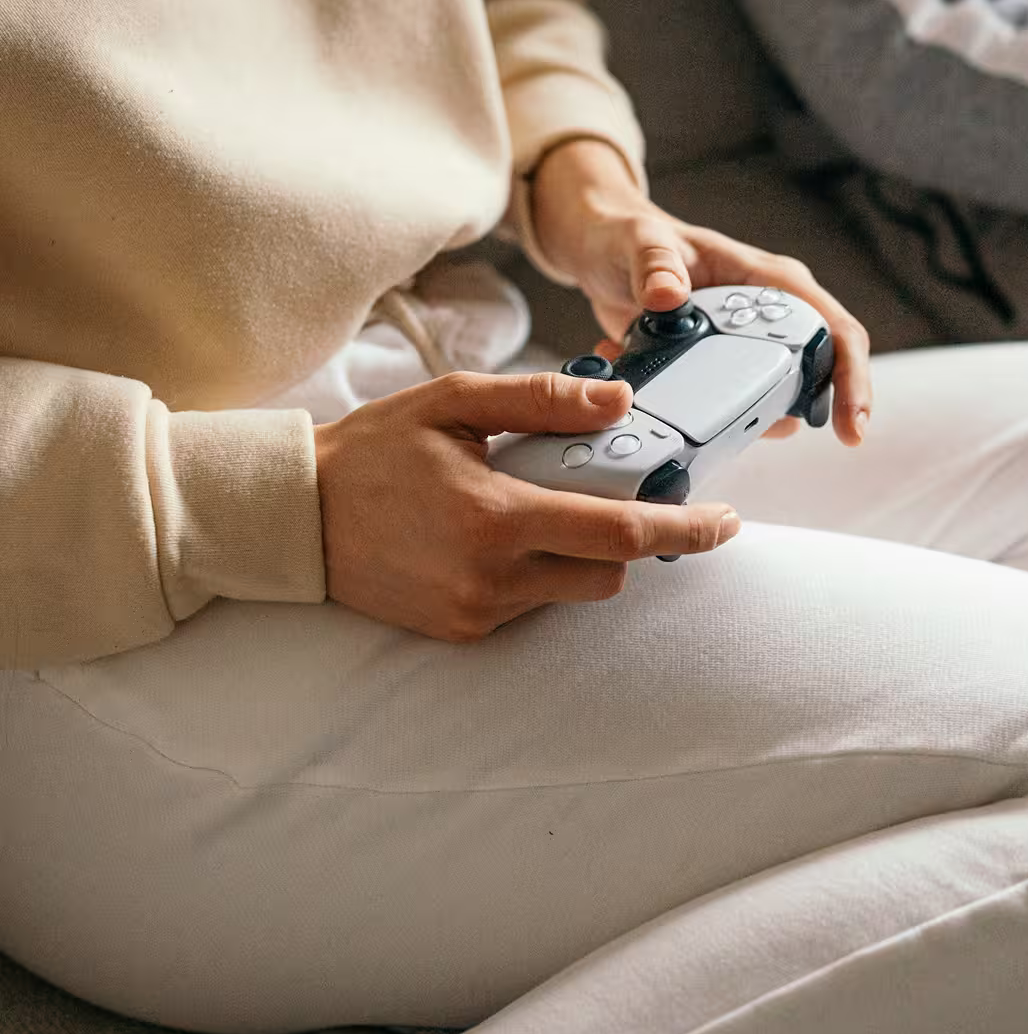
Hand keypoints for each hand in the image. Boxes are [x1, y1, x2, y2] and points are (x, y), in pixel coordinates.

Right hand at [313, 371, 740, 642]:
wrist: (296, 516)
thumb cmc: (375, 449)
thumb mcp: (455, 402)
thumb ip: (543, 402)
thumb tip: (619, 400)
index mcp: (496, 518)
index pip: (619, 535)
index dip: (683, 528)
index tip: (725, 520)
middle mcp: (491, 579)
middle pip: (609, 572)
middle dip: (626, 536)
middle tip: (607, 491)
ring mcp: (475, 613)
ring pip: (572, 591)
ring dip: (578, 553)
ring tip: (530, 505)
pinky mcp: (460, 632)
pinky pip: (530, 607)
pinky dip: (536, 573)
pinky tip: (494, 536)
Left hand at [531, 141, 872, 445]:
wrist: (600, 252)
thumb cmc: (629, 236)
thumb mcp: (640, 243)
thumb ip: (655, 265)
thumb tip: (669, 296)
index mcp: (767, 279)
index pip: (831, 328)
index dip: (850, 377)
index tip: (851, 426)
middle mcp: (765, 315)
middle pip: (815, 373)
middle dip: (806, 413)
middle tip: (769, 434)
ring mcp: (741, 345)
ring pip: (772, 398)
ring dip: (742, 420)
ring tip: (701, 420)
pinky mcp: (712, 368)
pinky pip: (726, 404)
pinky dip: (698, 416)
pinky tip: (656, 400)